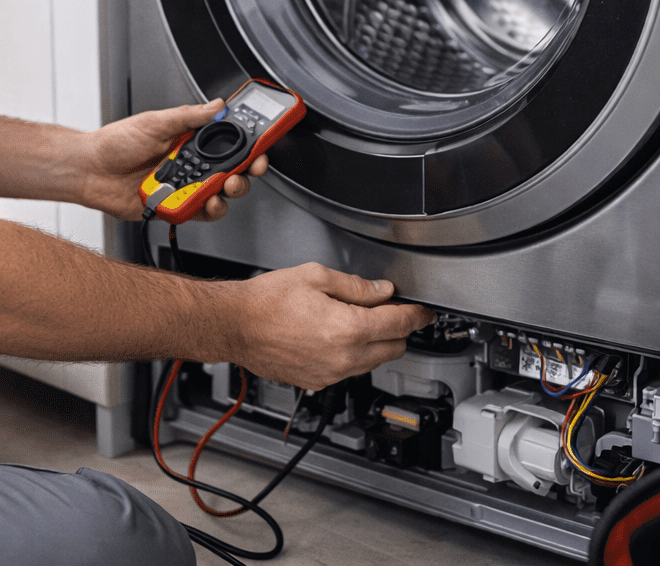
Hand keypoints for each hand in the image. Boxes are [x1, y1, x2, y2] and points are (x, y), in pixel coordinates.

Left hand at [74, 99, 267, 220]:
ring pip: (221, 194)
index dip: (249, 141)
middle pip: (232, 170)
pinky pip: (201, 212)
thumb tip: (217, 105)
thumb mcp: (155, 121)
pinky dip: (208, 209)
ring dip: (228, 192)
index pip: (229, 140)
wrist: (90, 170)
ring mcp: (185, 186)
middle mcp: (191, 164)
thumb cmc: (115, 143)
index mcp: (190, 140)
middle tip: (249, 167)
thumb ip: (189, 115)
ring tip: (224, 187)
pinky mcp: (176, 207)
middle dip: (247, 169)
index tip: (264, 138)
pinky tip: (205, 201)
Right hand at [224, 264, 436, 389]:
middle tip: (388, 310)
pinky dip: (353, 355)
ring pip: (373, 362)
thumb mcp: (316, 277)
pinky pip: (349, 371)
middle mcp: (343, 357)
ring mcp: (331, 373)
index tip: (424, 312)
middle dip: (398, 330)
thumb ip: (355, 286)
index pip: (400, 324)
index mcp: (348, 328)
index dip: (417, 315)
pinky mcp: (317, 382)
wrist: (235, 326)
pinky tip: (335, 336)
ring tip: (356, 320)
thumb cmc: (266, 301)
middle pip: (394, 349)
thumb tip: (381, 292)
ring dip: (376, 344)